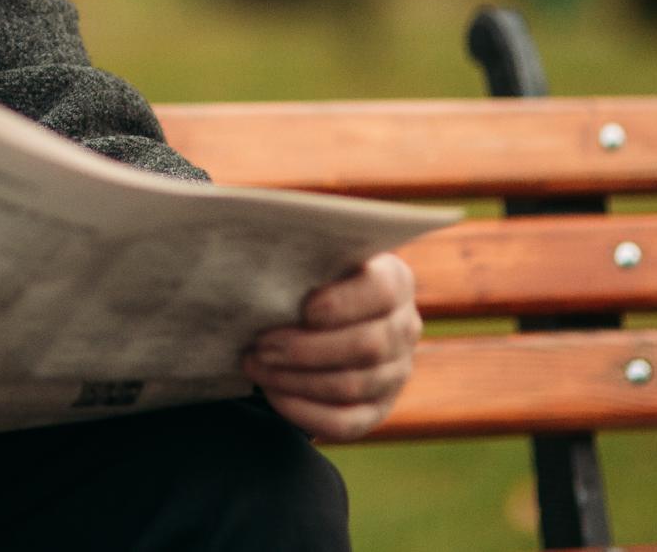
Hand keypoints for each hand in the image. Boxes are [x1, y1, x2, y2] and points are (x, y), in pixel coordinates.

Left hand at [242, 252, 420, 442]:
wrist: (318, 316)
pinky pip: (345, 422)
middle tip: (260, 344)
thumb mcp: (310, 255)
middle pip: (366, 346)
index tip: (304, 309)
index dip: (344, 303)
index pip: (382, 291)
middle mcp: (404, 327)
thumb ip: (298, 248)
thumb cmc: (306, 276)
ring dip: (295, 379)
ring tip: (255, 364)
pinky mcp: (378, 409)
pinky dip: (303, 410)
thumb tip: (251, 234)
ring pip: (351, 386)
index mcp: (394, 279)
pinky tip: (272, 392)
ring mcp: (395, 372)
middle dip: (306, 349)